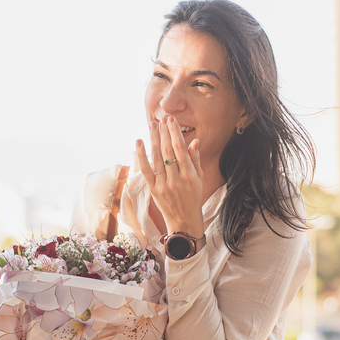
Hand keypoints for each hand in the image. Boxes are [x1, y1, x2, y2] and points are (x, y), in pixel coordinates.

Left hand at [135, 116, 204, 237]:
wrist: (184, 221)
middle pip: (167, 151)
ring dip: (153, 139)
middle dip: (164, 133)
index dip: (175, 133)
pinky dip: (141, 155)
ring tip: (152, 125)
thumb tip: (194, 141)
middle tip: (161, 119)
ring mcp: (163, 185)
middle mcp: (176, 180)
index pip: (180, 149)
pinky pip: (145, 170)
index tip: (171, 120)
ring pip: (156, 158)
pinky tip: (139, 142)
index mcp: (190, 176)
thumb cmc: (194, 198)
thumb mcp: (200, 179)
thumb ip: (195, 160)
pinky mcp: (153, 190)